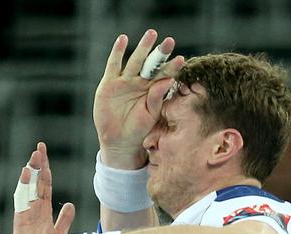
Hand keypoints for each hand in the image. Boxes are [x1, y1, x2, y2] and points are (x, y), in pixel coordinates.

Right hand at [0, 142, 76, 233]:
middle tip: (41, 146)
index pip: (47, 190)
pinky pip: (22, 200)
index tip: (48, 161)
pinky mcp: (21, 221)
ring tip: (36, 153)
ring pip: (30, 188)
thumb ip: (64, 223)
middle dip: (40, 165)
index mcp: (45, 216)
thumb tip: (70, 206)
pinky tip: (27, 171)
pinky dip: (24, 186)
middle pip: (38, 184)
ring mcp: (28, 215)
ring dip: (33, 171)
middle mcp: (35, 212)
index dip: (48, 175)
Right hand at [94, 29, 184, 166]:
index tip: (181, 60)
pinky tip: (122, 40)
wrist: (119, 141)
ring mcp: (125, 81)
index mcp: (153, 89)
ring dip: (143, 47)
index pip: (164, 74)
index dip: (172, 67)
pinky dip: (117, 52)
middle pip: (152, 64)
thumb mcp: (150, 115)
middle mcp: (140, 82)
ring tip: (152, 34)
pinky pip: (114, 64)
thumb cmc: (138, 129)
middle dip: (160, 52)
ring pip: (135, 61)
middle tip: (169, 41)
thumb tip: (168, 81)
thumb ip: (157, 98)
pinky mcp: (110, 83)